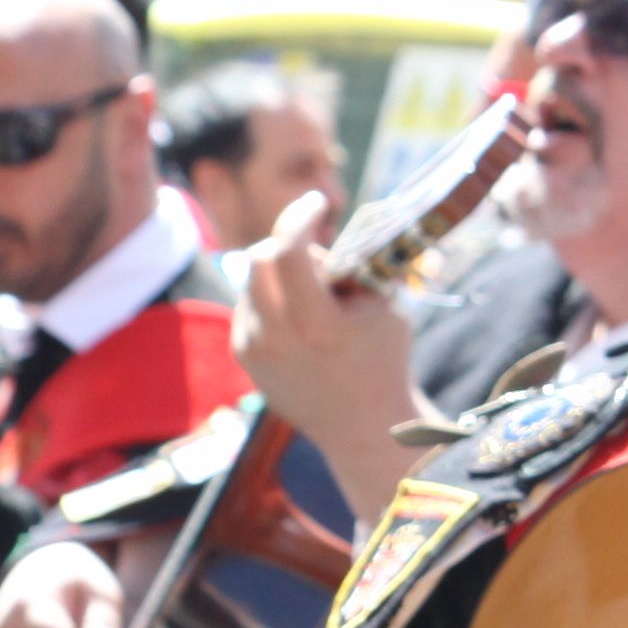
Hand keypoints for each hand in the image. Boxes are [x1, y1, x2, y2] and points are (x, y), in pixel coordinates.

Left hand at [232, 188, 429, 518]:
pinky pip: (249, 303)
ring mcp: (253, 347)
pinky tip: (300, 318)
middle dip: (287, 242)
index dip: (300, 216)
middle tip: (317, 250)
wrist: (361, 426)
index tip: (317, 201)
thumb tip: (324, 230)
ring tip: (316, 297)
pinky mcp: (243, 353)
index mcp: (316, 325)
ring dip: (280, 271)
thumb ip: (354, 264)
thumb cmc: (382, 359)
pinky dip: (272, 297)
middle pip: (258, 257)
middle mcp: (275, 337)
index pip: (286, 250)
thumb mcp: (384, 305)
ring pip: (251, 278)